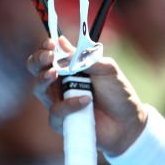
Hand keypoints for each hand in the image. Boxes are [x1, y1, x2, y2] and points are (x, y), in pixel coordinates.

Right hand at [27, 37, 146, 155]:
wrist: (128, 120)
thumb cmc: (118, 92)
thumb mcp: (107, 69)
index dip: (45, 48)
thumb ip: (86, 58)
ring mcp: (59, 102)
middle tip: (48, 58)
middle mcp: (60, 83)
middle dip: (38, 61)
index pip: (49, 54)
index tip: (51, 44)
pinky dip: (70, 105)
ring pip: (39, 89)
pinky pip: (56, 112)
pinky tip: (86, 101)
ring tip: (56, 73)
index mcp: (69, 68)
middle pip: (35, 69)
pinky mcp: (61, 121)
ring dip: (45, 79)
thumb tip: (62, 43)